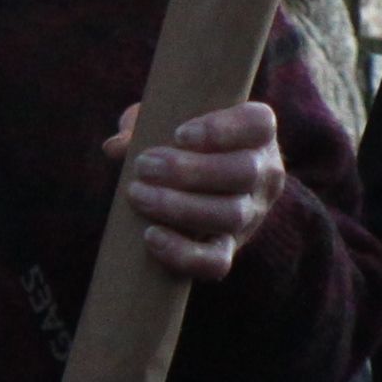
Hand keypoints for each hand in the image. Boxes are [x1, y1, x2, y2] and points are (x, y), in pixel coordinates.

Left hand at [108, 101, 284, 281]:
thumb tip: (116, 147)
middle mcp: (265, 173)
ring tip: (138, 194)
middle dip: (189, 171)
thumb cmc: (176, 139)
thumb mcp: (164, 120)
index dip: (223, 130)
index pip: (259, 124)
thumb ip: (142, 126)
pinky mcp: (231, 247)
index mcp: (258, 133)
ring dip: (180, 206)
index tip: (179, 134)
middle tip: (144, 166)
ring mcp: (252, 214)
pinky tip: (151, 236)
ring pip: (232, 214)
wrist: (187, 181)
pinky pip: (218, 261)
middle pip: (244, 171)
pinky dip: (183, 252)